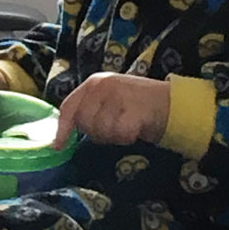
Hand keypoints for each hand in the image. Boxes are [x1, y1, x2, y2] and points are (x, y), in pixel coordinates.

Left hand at [53, 73, 169, 149]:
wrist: (170, 102)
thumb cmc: (136, 104)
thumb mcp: (108, 99)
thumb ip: (88, 109)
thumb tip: (62, 134)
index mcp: (94, 83)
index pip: (69, 106)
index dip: (62, 128)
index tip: (58, 146)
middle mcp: (103, 86)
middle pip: (85, 123)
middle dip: (97, 132)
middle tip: (114, 127)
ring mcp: (119, 96)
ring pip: (102, 131)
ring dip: (114, 135)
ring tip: (127, 125)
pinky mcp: (134, 109)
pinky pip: (120, 134)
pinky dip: (127, 137)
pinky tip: (136, 129)